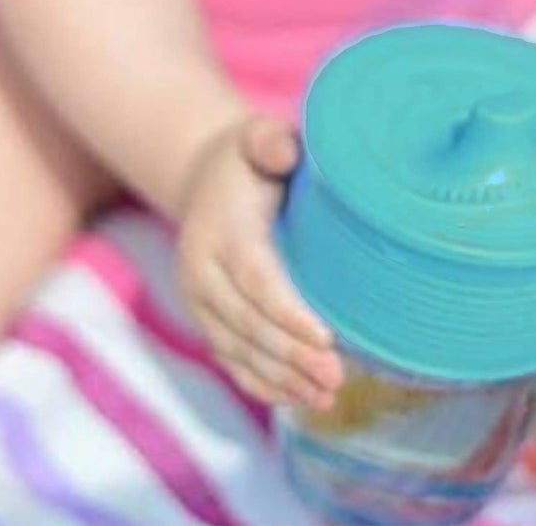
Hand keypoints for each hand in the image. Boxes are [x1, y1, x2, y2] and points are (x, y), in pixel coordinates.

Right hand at [176, 116, 343, 409]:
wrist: (203, 176)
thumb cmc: (247, 157)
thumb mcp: (257, 136)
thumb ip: (270, 141)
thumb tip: (285, 156)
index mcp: (220, 229)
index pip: (255, 278)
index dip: (288, 312)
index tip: (327, 338)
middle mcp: (200, 270)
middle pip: (247, 323)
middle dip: (292, 356)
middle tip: (336, 377)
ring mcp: (198, 299)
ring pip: (237, 349)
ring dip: (281, 378)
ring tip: (326, 395)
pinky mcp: (204, 318)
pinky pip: (229, 358)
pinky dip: (261, 382)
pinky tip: (296, 398)